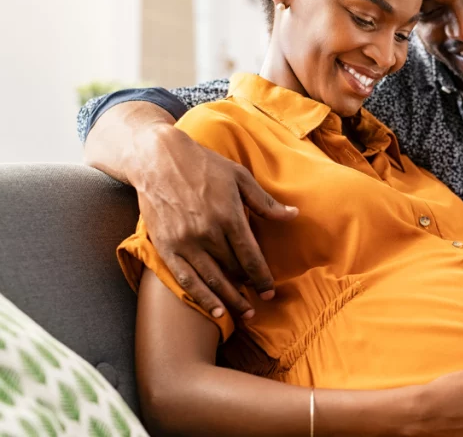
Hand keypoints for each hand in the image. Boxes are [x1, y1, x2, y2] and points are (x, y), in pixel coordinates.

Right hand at [130, 123, 297, 318]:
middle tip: (259, 303)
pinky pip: (185, 279)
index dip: (262, 277)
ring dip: (229, 300)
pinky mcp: (166, 246)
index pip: (251, 256)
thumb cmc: (204, 165)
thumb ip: (265, 202)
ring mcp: (185, 242)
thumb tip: (293, 215)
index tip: (270, 291)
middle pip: (233, 270)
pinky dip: (201, 297)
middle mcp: (207, 233)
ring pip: (211, 280)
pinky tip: (214, 310)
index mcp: (229, 216)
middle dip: (248, 289)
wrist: (158, 159)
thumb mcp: (240, 177)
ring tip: (243, 313)